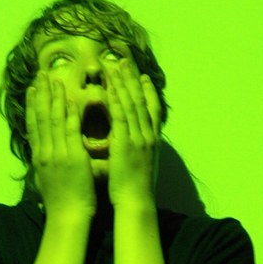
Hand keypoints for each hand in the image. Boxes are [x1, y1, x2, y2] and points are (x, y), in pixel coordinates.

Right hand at [26, 71, 96, 218]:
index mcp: (39, 157)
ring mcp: (57, 154)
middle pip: (41, 118)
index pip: (34, 125)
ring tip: (53, 80)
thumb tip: (42, 159)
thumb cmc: (61, 203)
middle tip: (41, 75)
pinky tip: (70, 99)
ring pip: (54, 120)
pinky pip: (71, 131)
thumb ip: (46, 166)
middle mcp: (45, 152)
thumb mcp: (46, 181)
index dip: (32, 105)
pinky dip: (69, 114)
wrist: (67, 218)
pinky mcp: (72, 157)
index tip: (32, 89)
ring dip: (54, 98)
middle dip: (41, 94)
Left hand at [107, 60, 160, 208]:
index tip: (143, 75)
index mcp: (152, 140)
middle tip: (126, 61)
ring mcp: (138, 137)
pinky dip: (116, 99)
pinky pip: (120, 115)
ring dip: (123, 82)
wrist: (136, 202)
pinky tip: (110, 86)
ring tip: (116, 65)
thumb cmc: (134, 189)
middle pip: (142, 100)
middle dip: (133, 79)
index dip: (148, 90)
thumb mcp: (139, 164)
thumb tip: (130, 144)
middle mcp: (148, 135)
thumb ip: (135, 150)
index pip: (152, 109)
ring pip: (131, 103)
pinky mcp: (125, 142)